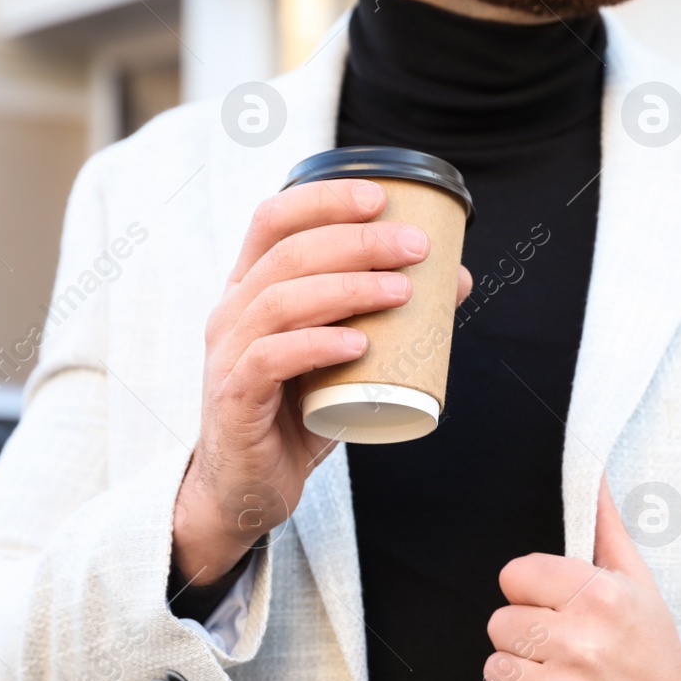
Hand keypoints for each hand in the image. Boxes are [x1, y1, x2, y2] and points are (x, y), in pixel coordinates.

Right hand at [172, 179, 470, 583]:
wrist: (251, 485)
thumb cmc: (297, 411)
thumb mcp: (342, 354)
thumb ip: (383, 315)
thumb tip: (454, 278)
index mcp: (251, 287)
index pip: (274, 220)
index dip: (324, 199)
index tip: (380, 196)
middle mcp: (232, 311)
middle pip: (288, 254)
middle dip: (356, 241)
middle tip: (415, 248)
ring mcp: (227, 354)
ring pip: (279, 301)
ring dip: (346, 288)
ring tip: (400, 291)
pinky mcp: (234, 398)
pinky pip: (269, 360)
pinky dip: (316, 345)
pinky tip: (357, 342)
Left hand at [484, 473, 680, 680]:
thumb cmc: (655, 658)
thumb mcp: (639, 586)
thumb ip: (606, 529)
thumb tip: (593, 475)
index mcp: (599, 599)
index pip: (514, 576)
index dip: (531, 594)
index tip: (554, 610)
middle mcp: (581, 645)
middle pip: (500, 624)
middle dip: (526, 639)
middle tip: (563, 653)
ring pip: (495, 671)